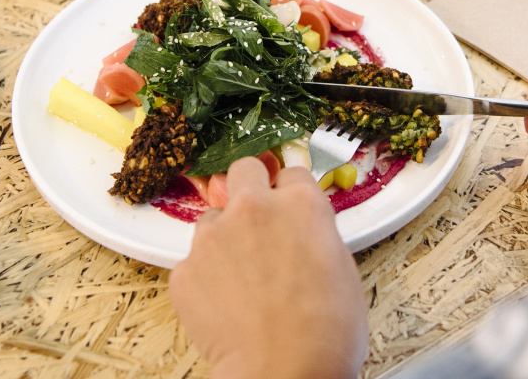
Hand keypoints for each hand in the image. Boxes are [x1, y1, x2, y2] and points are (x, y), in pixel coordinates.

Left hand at [169, 157, 368, 378]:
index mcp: (301, 203)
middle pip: (245, 169)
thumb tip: (303, 232)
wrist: (285, 371)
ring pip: (214, 218)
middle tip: (258, 218)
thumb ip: (315, 232)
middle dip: (251, 187)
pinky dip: (206, 276)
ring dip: (226, 237)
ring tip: (244, 279)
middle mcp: (254, 208)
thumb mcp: (342, 266)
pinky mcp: (185, 268)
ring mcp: (215, 236)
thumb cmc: (326, 331)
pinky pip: (194, 260)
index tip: (290, 209)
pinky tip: (226, 303)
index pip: (291, 174)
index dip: (292, 194)